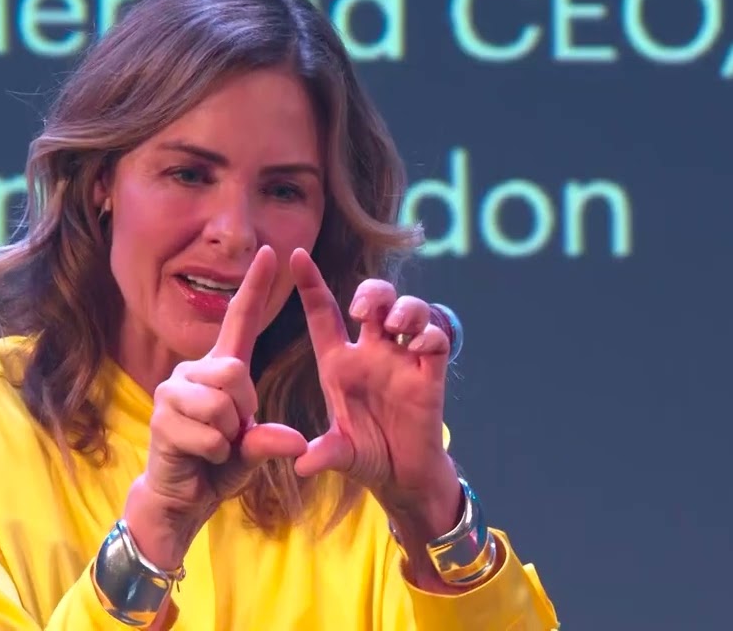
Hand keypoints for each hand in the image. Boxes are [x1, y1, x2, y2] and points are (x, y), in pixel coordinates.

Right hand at [123, 246, 307, 569]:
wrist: (182, 497)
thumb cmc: (218, 464)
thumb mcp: (253, 449)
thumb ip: (270, 439)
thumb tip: (297, 443)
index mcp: (219, 368)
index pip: (239, 319)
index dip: (254, 287)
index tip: (269, 251)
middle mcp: (192, 370)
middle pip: (236, 371)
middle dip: (243, 409)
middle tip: (232, 431)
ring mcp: (172, 391)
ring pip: (222, 404)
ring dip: (228, 435)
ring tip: (214, 444)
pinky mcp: (161, 418)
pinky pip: (210, 434)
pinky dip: (216, 453)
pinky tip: (201, 457)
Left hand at [289, 249, 461, 537]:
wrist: (404, 477)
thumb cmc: (366, 457)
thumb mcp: (341, 455)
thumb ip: (324, 454)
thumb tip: (301, 463)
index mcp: (339, 363)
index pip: (324, 314)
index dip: (310, 283)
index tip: (295, 256)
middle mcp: (371, 353)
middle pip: (373, 300)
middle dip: (370, 292)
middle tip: (364, 312)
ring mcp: (403, 361)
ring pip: (408, 310)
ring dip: (405, 309)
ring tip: (396, 328)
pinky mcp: (430, 374)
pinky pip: (436, 339)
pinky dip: (429, 335)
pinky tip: (418, 348)